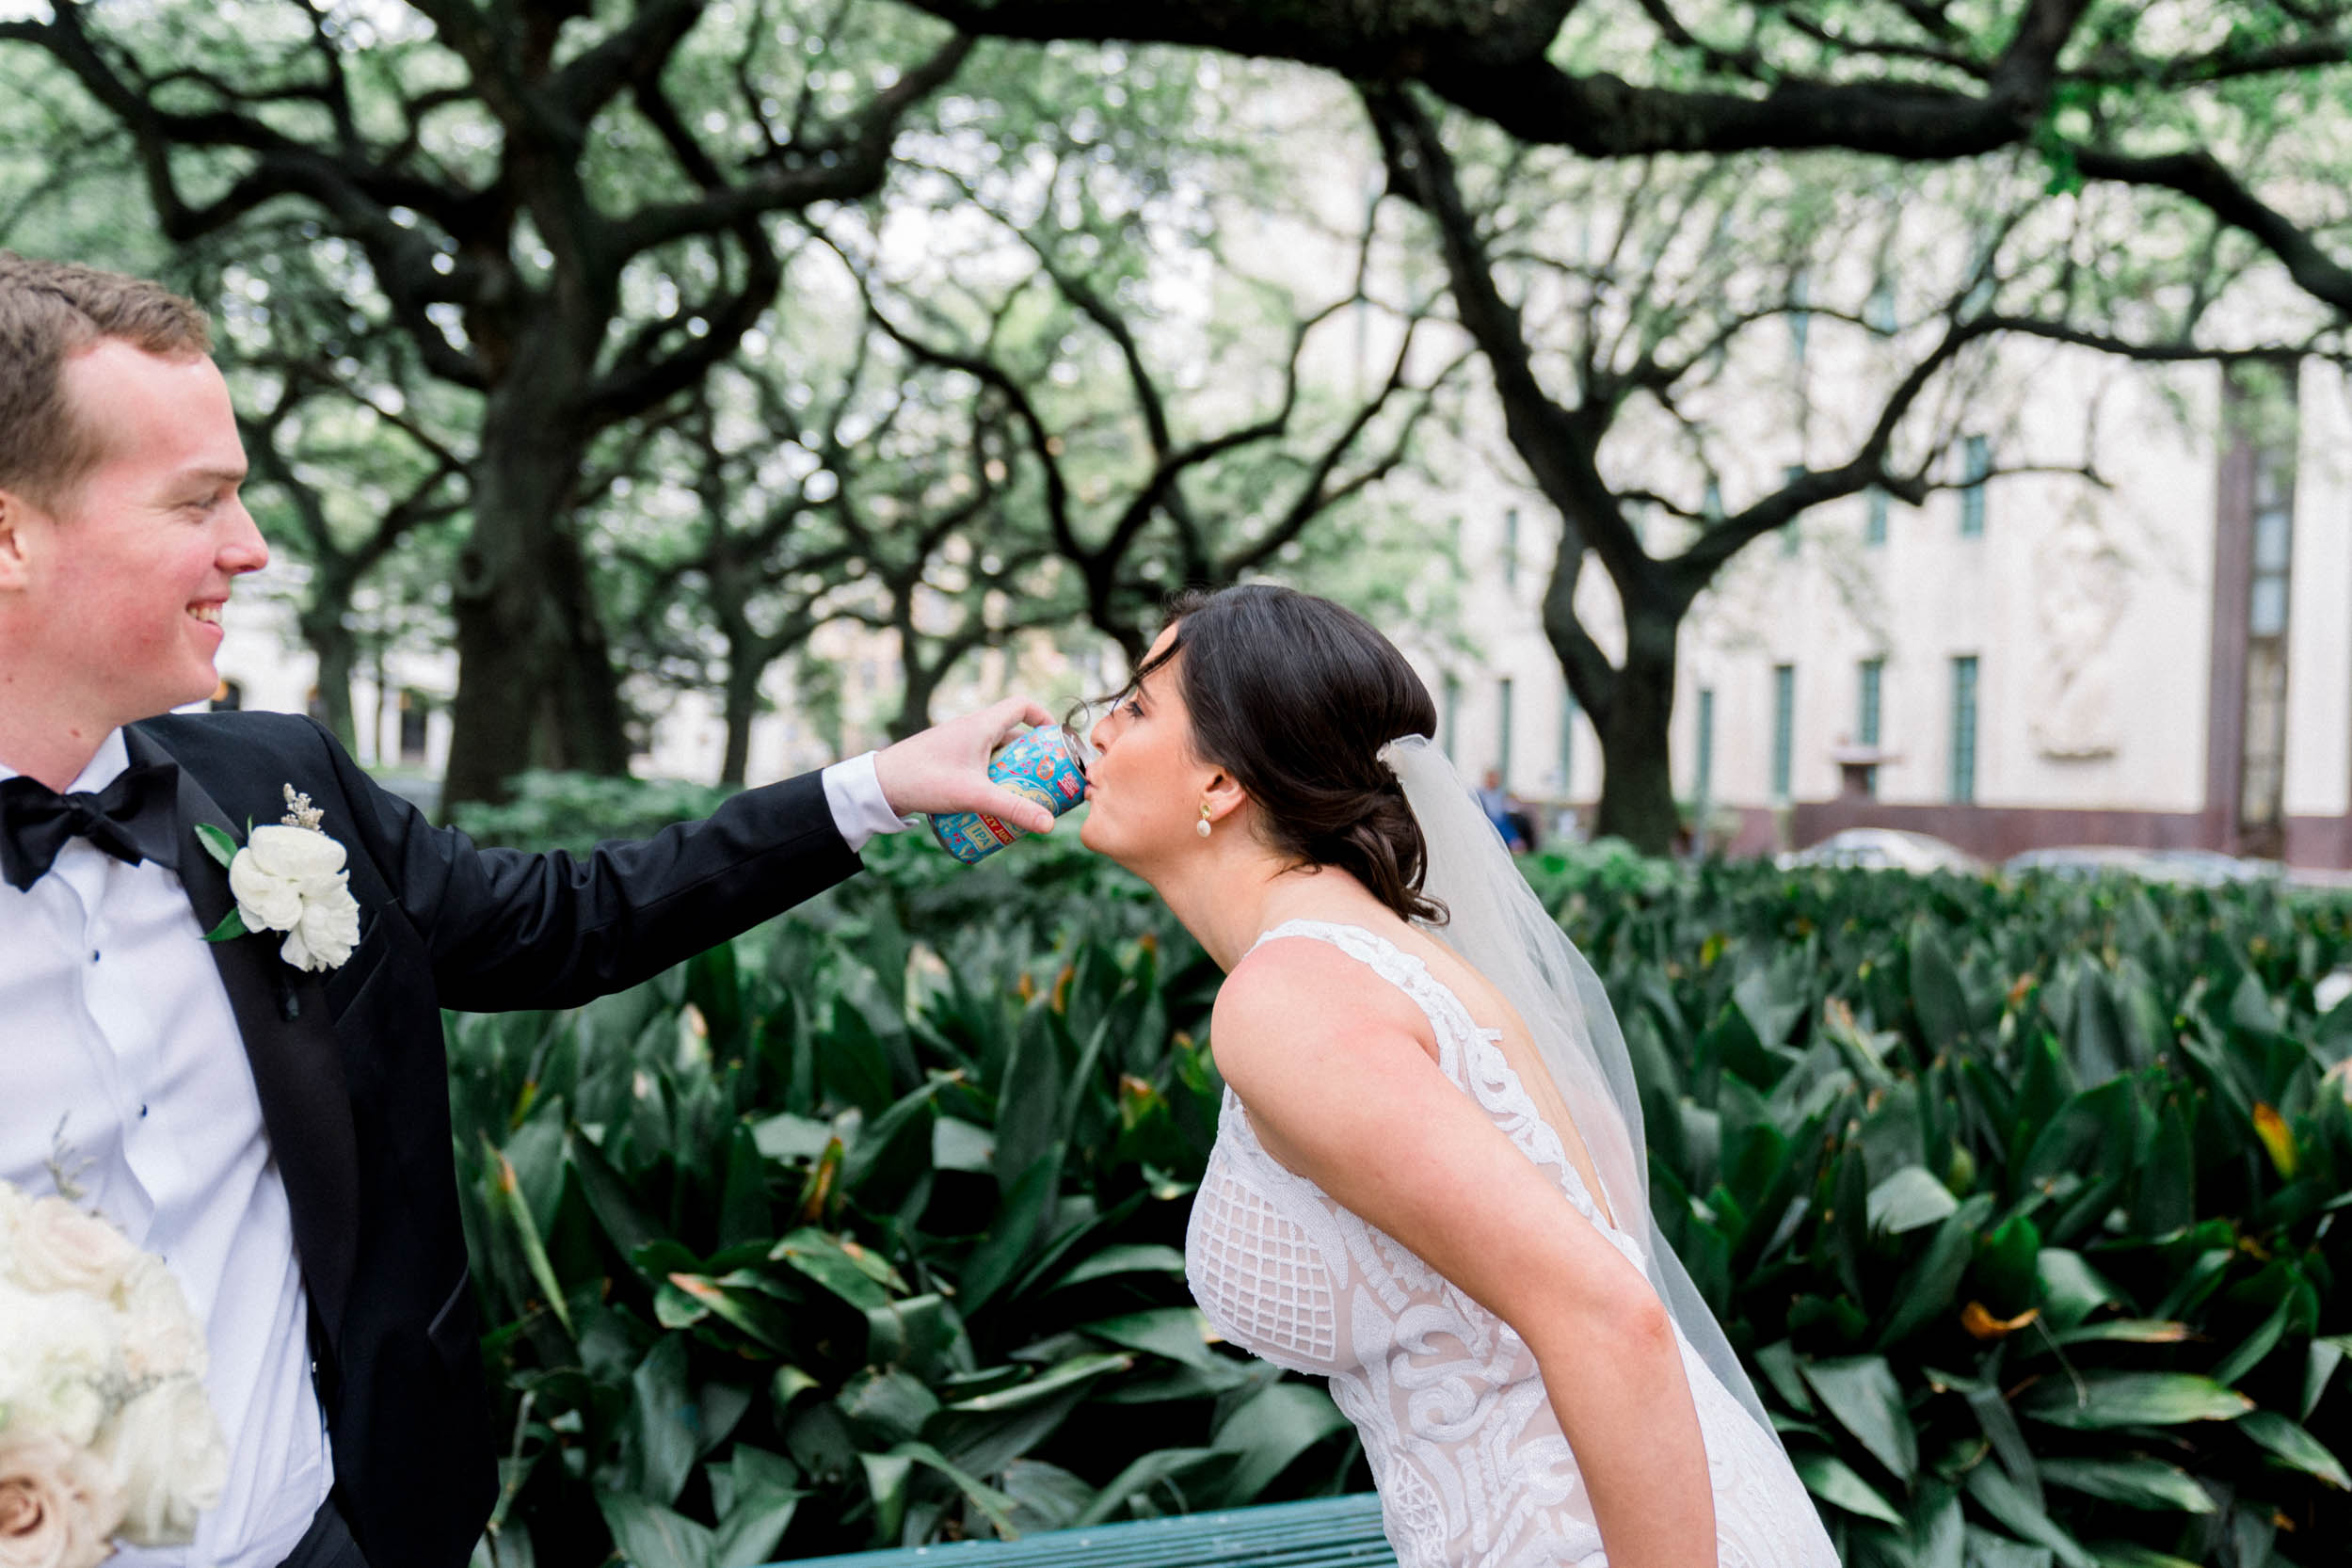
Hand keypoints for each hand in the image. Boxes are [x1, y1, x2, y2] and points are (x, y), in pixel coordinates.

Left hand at [872, 696, 1059, 835]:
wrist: (878, 785)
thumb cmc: (925, 781)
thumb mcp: (974, 795)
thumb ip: (1013, 809)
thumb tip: (1050, 825)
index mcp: (980, 724)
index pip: (1022, 706)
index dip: (1044, 719)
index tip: (1055, 742)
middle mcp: (970, 728)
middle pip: (1012, 734)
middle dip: (1032, 757)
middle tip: (1045, 780)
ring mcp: (956, 744)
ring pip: (994, 752)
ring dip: (1011, 770)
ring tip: (1022, 796)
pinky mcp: (945, 759)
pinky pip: (978, 762)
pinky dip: (991, 777)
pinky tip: (991, 802)